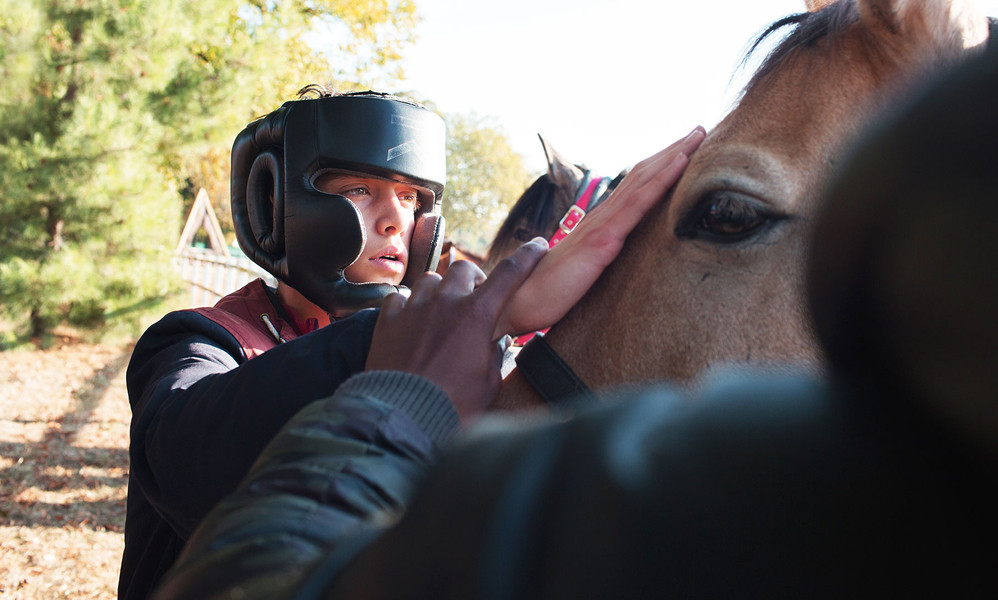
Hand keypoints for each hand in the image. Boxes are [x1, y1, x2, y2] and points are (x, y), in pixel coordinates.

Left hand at [366, 239, 547, 423]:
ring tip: (441, 311)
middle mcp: (445, 303)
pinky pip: (399, 297)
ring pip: (430, 279)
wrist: (401, 418)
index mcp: (477, 315)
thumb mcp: (488, 384)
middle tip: (475, 300)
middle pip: (464, 269)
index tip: (539, 245)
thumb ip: (495, 355)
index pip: (510, 274)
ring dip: (440, 290)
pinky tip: (411, 322)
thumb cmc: (452, 406)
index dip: (527, 256)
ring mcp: (413, 309)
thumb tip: (496, 341)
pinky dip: (408, 305)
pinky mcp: (387, 321)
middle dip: (473, 280)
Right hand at [494, 126, 705, 337]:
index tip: (684, 149)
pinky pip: (638, 204)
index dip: (658, 167)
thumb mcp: (581, 269)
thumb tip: (607, 253)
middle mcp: (601, 216)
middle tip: (700, 130)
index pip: (634, 187)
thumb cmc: (546, 291)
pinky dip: (662, 180)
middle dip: (672, 151)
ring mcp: (602, 224)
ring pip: (644, 181)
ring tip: (698, 135)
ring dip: (674, 155)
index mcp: (599, 223)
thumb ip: (596, 255)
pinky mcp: (603, 240)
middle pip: (642, 174)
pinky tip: (681, 162)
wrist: (520, 301)